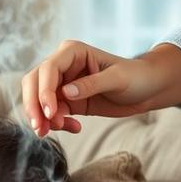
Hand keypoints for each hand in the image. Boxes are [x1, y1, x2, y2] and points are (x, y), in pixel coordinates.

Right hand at [22, 41, 180, 136]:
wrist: (147, 90)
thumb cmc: (137, 76)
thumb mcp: (118, 78)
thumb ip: (92, 84)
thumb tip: (65, 92)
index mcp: (72, 52)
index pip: (47, 70)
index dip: (44, 92)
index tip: (51, 113)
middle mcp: (62, 67)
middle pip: (33, 84)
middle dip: (34, 107)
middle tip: (40, 128)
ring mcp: (62, 85)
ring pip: (38, 101)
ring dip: (43, 118)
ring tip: (61, 129)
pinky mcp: (66, 102)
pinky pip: (51, 114)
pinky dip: (57, 124)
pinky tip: (75, 128)